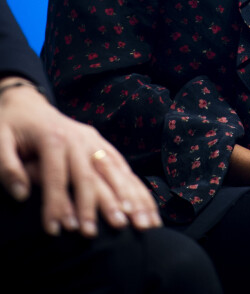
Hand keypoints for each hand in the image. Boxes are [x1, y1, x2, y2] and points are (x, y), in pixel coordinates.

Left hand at [0, 79, 161, 235]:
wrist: (28, 106)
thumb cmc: (11, 127)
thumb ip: (7, 166)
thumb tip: (21, 194)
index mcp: (52, 137)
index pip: (56, 175)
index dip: (57, 203)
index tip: (57, 231)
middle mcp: (78, 138)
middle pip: (92, 174)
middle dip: (101, 204)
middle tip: (110, 230)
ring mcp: (93, 141)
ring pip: (115, 170)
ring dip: (129, 197)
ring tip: (141, 223)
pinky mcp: (101, 145)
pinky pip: (122, 166)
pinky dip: (136, 187)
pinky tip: (147, 207)